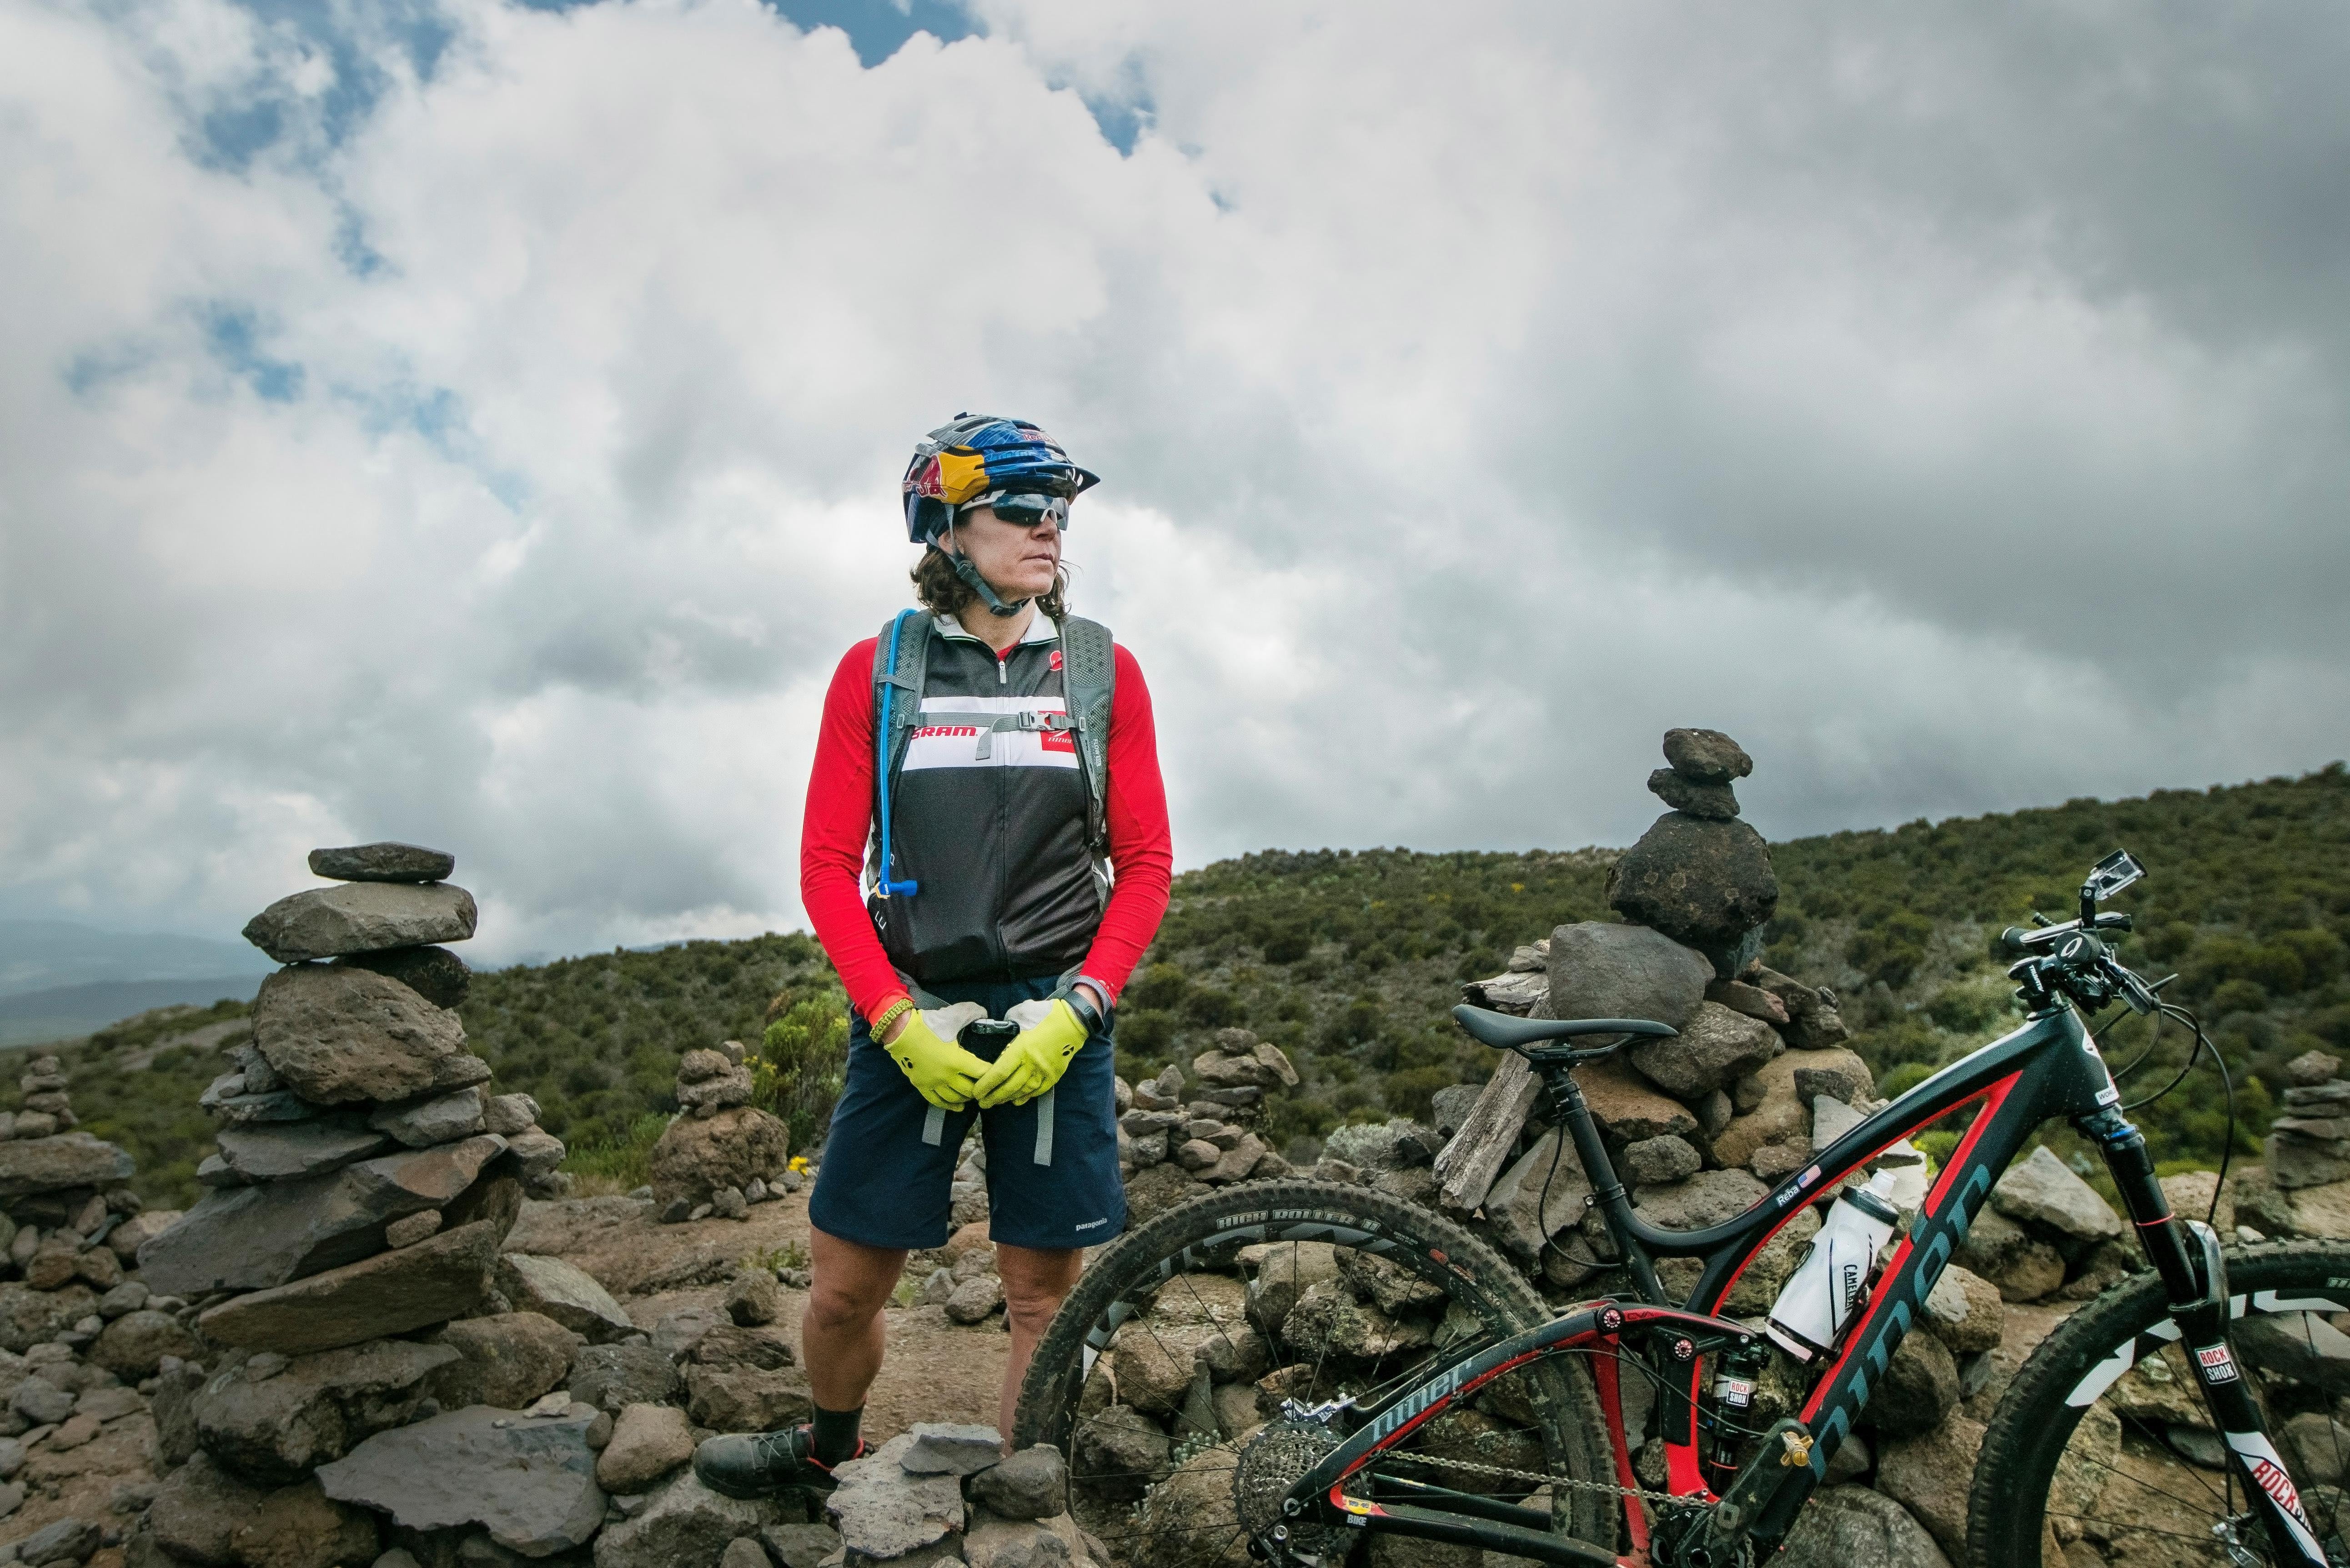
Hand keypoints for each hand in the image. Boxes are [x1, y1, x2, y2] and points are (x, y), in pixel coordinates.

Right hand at [881, 1004, 991, 1109]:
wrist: (900, 1031)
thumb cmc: (927, 1025)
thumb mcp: (952, 1016)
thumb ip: (971, 1013)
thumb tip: (983, 1012)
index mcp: (957, 1060)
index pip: (981, 1072)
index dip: (991, 1073)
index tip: (996, 1071)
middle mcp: (946, 1076)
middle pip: (970, 1090)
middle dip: (980, 1088)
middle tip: (985, 1084)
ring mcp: (933, 1083)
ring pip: (955, 1098)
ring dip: (966, 1097)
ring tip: (972, 1093)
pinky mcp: (922, 1086)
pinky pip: (937, 1101)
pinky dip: (950, 1106)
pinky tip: (958, 1107)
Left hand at [973, 999, 1090, 1108]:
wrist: (1074, 1020)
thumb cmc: (1046, 1015)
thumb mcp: (1022, 1016)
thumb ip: (1008, 1029)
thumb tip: (999, 1036)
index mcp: (1022, 1049)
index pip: (999, 1073)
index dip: (986, 1085)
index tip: (976, 1092)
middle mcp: (1032, 1063)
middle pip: (1009, 1087)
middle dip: (993, 1097)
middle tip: (982, 1103)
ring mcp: (1044, 1071)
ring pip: (1022, 1091)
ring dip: (1007, 1098)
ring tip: (996, 1102)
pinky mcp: (1054, 1075)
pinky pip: (1038, 1090)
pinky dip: (1026, 1097)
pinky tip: (1017, 1100)